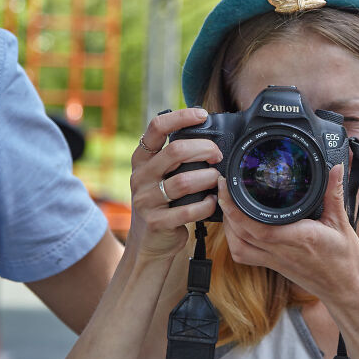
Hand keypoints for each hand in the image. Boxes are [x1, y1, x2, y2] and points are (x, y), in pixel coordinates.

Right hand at [128, 108, 221, 259]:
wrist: (148, 243)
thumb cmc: (163, 203)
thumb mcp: (161, 176)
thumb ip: (176, 158)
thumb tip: (210, 138)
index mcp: (142, 159)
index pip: (156, 127)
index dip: (180, 117)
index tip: (202, 114)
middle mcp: (141, 177)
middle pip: (176, 151)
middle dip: (204, 149)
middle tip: (217, 155)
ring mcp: (146, 200)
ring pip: (184, 181)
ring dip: (209, 178)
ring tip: (217, 180)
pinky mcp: (157, 222)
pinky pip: (189, 210)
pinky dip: (206, 205)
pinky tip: (212, 202)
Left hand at [218, 164, 358, 303]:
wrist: (346, 290)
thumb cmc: (345, 259)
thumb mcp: (342, 222)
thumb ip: (334, 193)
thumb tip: (336, 167)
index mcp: (298, 238)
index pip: (258, 226)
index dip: (236, 207)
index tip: (228, 185)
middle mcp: (282, 251)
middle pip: (241, 234)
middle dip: (227, 210)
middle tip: (223, 187)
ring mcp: (275, 261)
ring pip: (239, 247)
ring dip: (228, 227)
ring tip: (227, 205)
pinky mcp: (274, 266)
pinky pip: (246, 256)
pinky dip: (235, 242)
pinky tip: (237, 228)